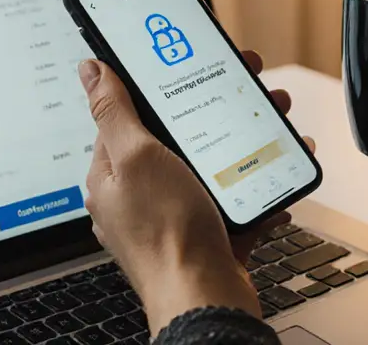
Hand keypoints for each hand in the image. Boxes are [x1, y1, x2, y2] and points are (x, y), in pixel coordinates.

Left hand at [79, 50, 312, 333]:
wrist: (205, 299)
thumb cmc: (165, 234)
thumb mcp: (136, 156)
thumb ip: (114, 111)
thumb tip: (89, 70)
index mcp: (113, 175)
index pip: (132, 117)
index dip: (165, 88)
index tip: (198, 67)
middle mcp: (140, 196)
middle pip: (179, 138)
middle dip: (218, 112)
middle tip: (250, 91)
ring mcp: (174, 218)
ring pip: (212, 166)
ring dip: (246, 143)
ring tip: (278, 125)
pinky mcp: (207, 237)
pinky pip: (234, 201)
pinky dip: (256, 185)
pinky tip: (277, 174)